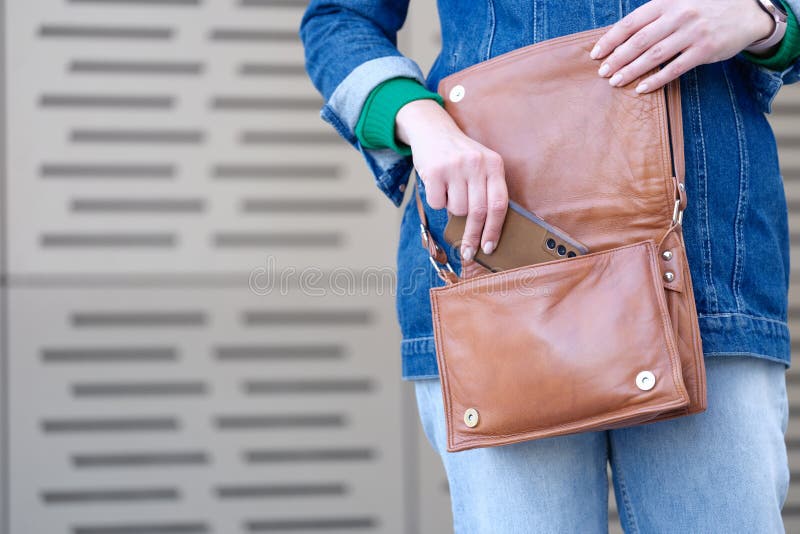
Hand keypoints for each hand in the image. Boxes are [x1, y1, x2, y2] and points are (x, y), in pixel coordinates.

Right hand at [395, 99, 507, 261]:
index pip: (499, 204)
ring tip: (450, 192)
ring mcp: (455, 166)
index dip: (495, 230)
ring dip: (453, 209)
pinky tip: (437, 186)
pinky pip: (437, 203)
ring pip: (457, 209)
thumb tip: (487, 232)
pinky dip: (437, 202)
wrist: (432, 130)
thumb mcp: (481, 165)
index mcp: (494, 164)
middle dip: (473, 236)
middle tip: (468, 252)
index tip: (489, 248)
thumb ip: (487, 190)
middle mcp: (477, 164)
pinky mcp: (434, 171)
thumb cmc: (460, 156)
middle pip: (478, 212)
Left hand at [590, 0, 775, 92]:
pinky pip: (674, 68)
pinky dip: (655, 80)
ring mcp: (692, 33)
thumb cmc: (705, 8)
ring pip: (653, 56)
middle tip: (602, 72)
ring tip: (615, 81)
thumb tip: (621, 36)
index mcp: (666, 2)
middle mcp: (678, 15)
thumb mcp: (679, 2)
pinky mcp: (704, 50)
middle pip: (639, 41)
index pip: (630, 23)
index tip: (595, 54)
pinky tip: (641, 88)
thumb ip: (654, 15)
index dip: (610, 40)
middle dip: (617, 58)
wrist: (748, 11)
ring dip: (631, 71)